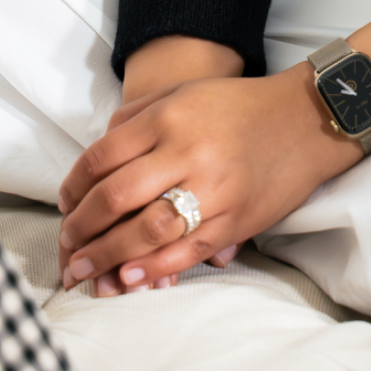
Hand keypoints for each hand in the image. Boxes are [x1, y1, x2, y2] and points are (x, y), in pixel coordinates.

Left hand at [58, 0, 370, 297]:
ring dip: (108, 255)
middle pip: (115, 197)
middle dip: (81, 228)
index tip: (64, 204)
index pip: (102, 158)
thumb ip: (136, 119)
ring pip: (145, 230)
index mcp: (169, 117)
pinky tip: (130, 277)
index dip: (73, 187)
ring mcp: (213, 188)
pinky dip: (154, 268)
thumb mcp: (183, 93)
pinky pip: (186, 251)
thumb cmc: (239, 105)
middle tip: (66, 246)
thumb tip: (94, 162)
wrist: (306, 120)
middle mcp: (187, 151)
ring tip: (85, 270)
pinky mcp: (235, 219)